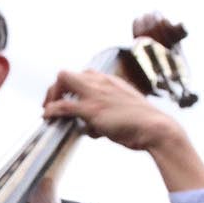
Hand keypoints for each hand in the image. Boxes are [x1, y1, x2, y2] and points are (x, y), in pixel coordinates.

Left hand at [43, 69, 183, 149]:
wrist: (156, 128)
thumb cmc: (142, 124)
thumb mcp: (122, 112)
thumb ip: (106, 113)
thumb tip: (91, 127)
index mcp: (110, 81)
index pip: (83, 74)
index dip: (70, 87)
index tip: (66, 100)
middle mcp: (102, 82)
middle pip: (68, 74)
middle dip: (56, 89)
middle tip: (52, 105)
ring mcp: (96, 94)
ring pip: (62, 81)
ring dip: (51, 97)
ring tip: (48, 111)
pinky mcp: (92, 109)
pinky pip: (63, 106)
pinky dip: (51, 110)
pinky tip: (47, 117)